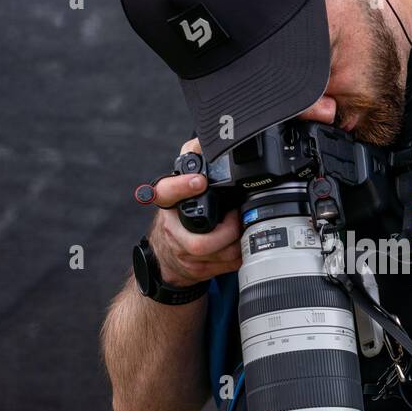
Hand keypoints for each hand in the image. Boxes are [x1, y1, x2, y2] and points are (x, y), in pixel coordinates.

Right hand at [145, 138, 241, 288]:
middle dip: (227, 233)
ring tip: (244, 229)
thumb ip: (192, 163)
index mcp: (168, 205)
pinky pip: (225, 266)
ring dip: (237, 244)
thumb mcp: (180, 188)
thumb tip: (205, 139)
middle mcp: (172, 232)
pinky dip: (239, 255)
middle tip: (237, 218)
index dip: (183, 186)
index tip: (199, 180)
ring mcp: (184, 255)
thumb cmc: (179, 218)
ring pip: (217, 257)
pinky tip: (242, 244)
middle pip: (200, 242)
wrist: (167, 258)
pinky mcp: (197, 270)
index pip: (166, 193)